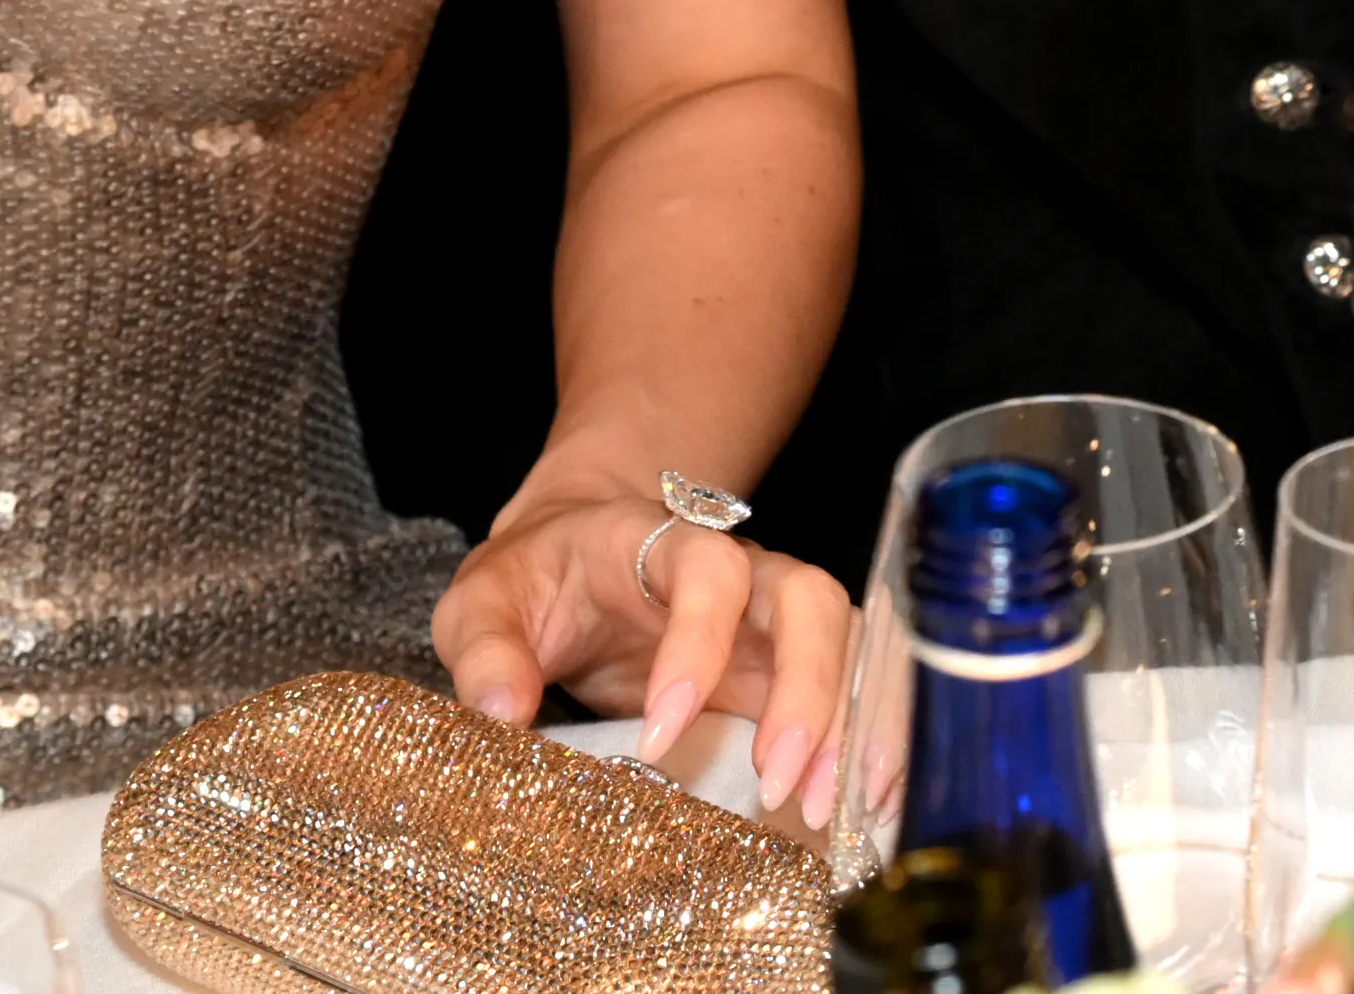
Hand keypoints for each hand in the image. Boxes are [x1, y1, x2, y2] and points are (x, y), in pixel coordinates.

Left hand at [432, 467, 851, 824]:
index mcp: (665, 543)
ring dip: (850, 723)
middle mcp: (743, 574)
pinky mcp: (787, 672)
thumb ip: (486, 647)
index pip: (711, 571)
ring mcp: (774, 622)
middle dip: (805, 691)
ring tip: (829, 810)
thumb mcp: (484, 600)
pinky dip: (868, 741)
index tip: (662, 730)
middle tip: (778, 782)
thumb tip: (500, 713)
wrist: (575, 554)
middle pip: (809, 601)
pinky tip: (863, 805)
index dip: (700, 644)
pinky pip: (851, 690)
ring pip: (847, 645)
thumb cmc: (536, 578)